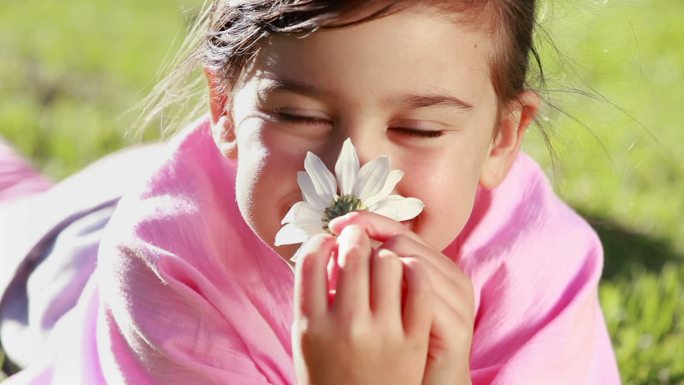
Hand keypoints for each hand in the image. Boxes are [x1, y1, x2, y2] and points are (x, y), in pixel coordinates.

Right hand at [291, 227, 433, 384]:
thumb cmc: (330, 373)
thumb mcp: (307, 339)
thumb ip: (312, 298)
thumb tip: (327, 249)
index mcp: (311, 324)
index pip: (310, 259)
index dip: (321, 241)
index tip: (329, 242)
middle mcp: (345, 325)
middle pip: (352, 254)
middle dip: (356, 238)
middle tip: (360, 240)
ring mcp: (381, 332)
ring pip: (387, 262)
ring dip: (385, 253)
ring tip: (384, 261)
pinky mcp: (412, 339)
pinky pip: (418, 284)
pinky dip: (414, 269)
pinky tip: (408, 271)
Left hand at [329, 211, 474, 384]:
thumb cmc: (404, 346)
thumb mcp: (392, 302)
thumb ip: (375, 272)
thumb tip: (337, 240)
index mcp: (435, 264)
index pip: (398, 229)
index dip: (366, 222)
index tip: (335, 223)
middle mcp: (451, 275)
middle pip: (402, 240)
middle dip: (366, 243)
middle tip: (339, 248)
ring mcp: (458, 300)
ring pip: (411, 263)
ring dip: (377, 269)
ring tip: (348, 282)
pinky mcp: (457, 327)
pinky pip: (422, 297)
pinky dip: (395, 294)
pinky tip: (367, 304)